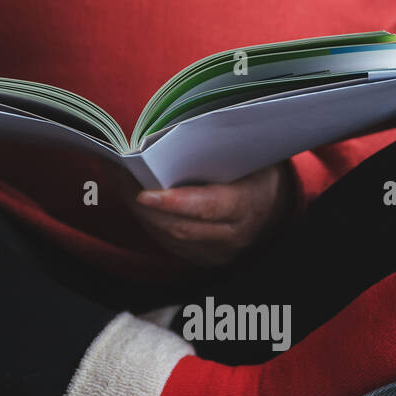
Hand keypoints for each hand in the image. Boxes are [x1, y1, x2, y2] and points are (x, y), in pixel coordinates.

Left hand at [128, 163, 293, 267]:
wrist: (273, 204)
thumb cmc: (253, 169)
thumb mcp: (246, 153)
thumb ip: (215, 147)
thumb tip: (166, 136)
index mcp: (250, 203)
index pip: (209, 207)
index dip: (174, 202)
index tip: (144, 194)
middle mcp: (236, 235)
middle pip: (182, 226)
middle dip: (147, 207)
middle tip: (122, 180)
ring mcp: (220, 252)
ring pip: (171, 237)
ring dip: (144, 214)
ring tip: (124, 187)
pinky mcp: (204, 259)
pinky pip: (170, 244)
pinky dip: (151, 223)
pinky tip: (138, 204)